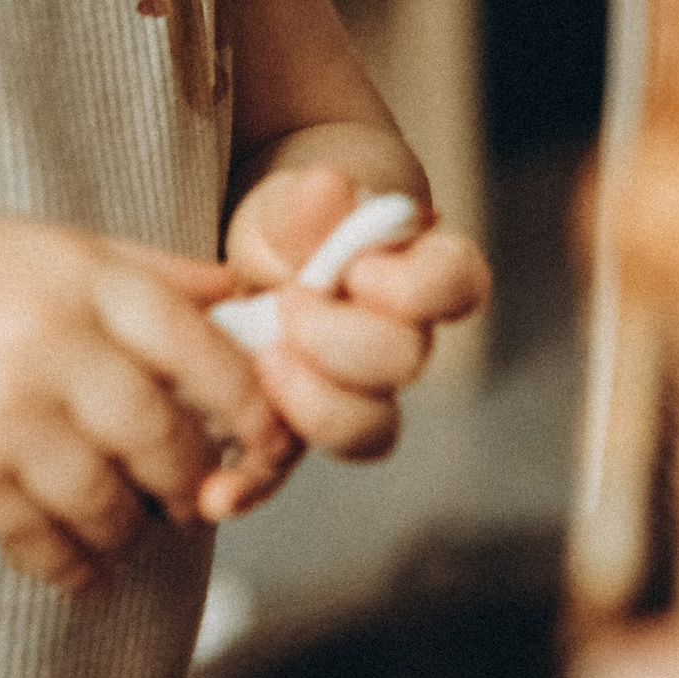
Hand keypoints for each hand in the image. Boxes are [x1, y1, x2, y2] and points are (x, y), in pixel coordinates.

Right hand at [0, 220, 294, 590]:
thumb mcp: (59, 246)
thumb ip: (154, 274)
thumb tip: (249, 299)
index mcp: (85, 280)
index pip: (200, 350)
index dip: (252, 406)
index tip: (268, 439)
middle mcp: (49, 345)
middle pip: (164, 439)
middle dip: (198, 482)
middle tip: (204, 495)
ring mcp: (4, 414)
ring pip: (110, 503)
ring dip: (140, 533)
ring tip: (145, 530)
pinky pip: (42, 542)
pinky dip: (76, 568)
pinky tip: (91, 571)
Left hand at [215, 165, 490, 496]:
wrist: (256, 252)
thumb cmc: (295, 217)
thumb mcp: (297, 200)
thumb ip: (313, 203)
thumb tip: (328, 186)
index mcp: (423, 273)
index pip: (458, 286)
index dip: (413, 291)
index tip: (357, 270)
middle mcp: (402, 340)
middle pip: (406, 363)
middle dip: (343, 340)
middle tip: (287, 307)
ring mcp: (356, 393)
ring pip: (368, 430)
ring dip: (312, 405)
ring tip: (260, 361)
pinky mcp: (297, 428)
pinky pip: (287, 471)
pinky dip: (252, 485)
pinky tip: (220, 491)